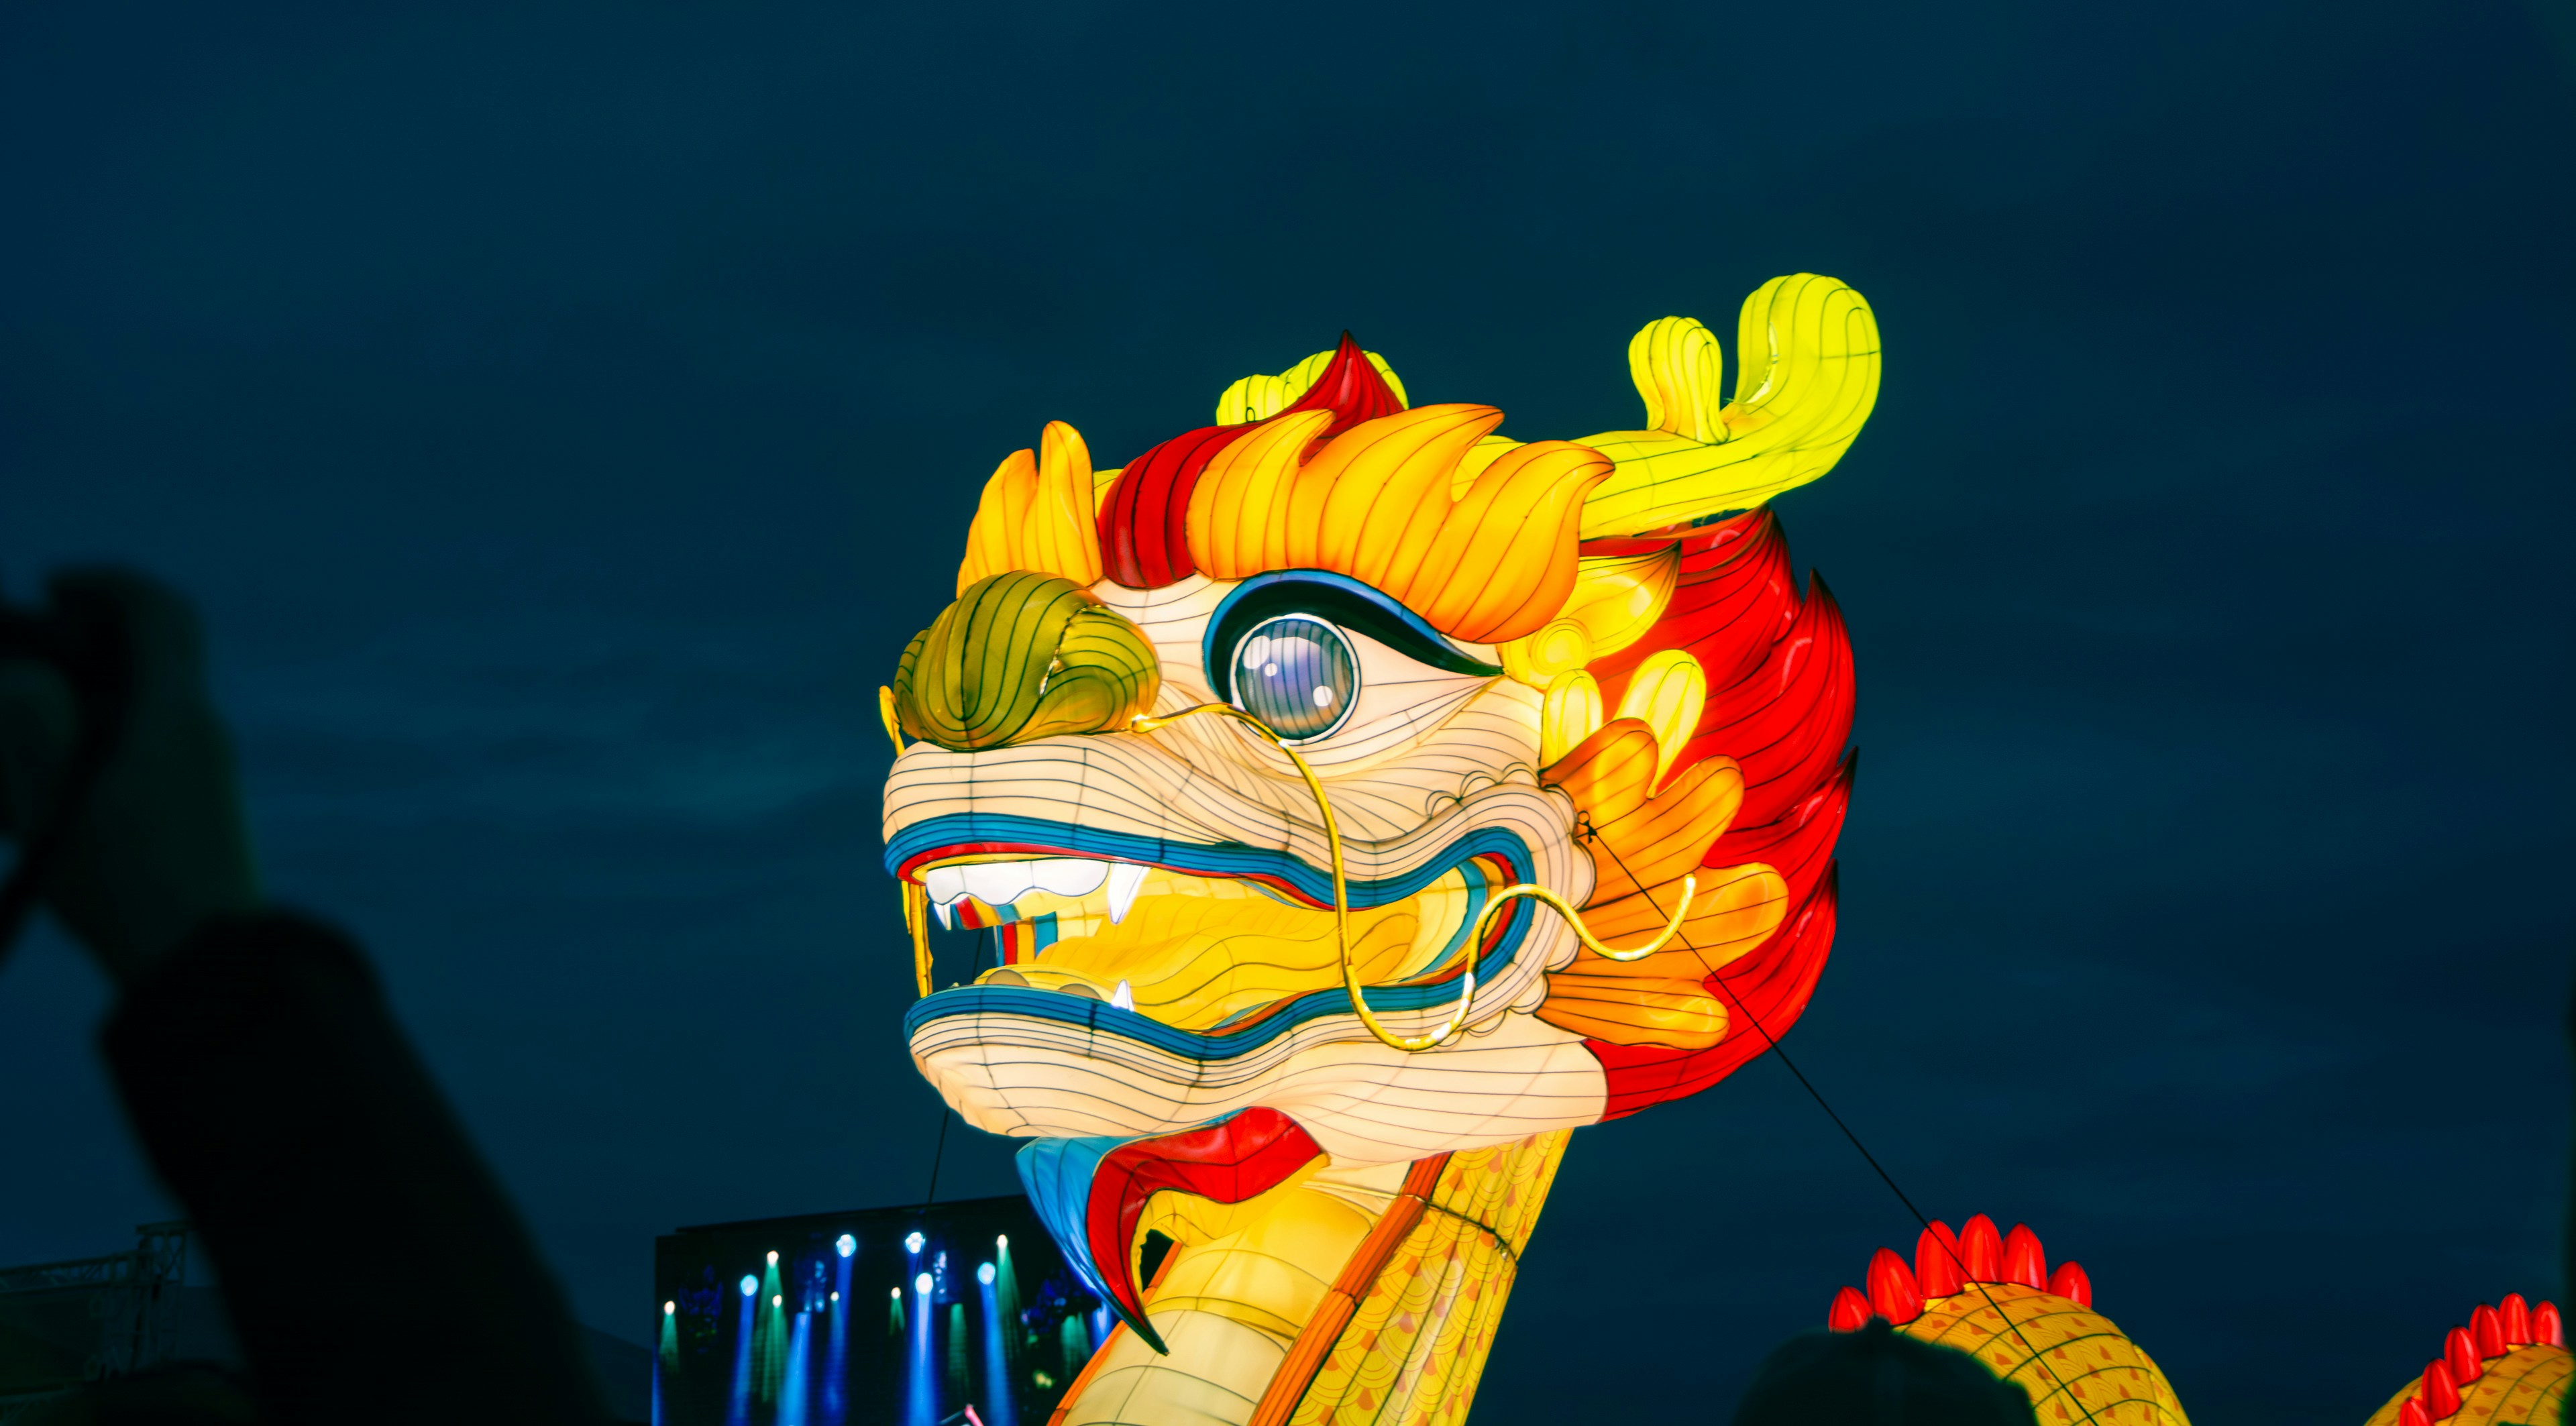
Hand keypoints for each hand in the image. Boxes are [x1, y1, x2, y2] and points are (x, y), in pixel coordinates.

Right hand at [0, 570, 259, 984]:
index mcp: (177, 715)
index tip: (54, 585)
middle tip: (32, 655)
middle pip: (155, 654)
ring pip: (150, 703)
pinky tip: (57, 781)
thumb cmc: (129, 886)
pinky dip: (105, 738)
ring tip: (29, 726)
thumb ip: (33, 731)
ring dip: (93, 696)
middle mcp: (203, 731)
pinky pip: (152, 746)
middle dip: (90, 640)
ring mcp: (208, 771)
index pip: (161, 612)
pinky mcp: (202, 808)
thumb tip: (29, 681)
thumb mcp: (55, 806)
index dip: (109, 583)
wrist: (207, 963)